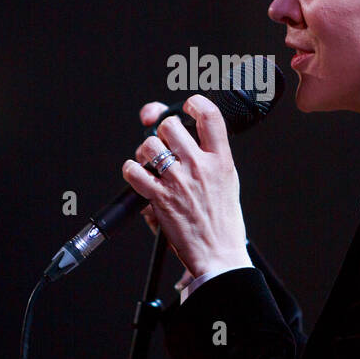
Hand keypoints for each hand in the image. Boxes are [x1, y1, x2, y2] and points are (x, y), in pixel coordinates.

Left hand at [122, 95, 248, 278]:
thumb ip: (209, 157)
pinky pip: (134, 171)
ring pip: (149, 145)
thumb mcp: (228, 182)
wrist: (219, 255)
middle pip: (170, 125)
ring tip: (150, 164)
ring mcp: (178, 181)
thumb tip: (184, 138)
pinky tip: (138, 177)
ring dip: (144, 152)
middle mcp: (200, 166)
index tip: (187, 106)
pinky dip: (131, 171)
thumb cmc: (223, 223)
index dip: (195, 103)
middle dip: (161, 131)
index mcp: (221, 161)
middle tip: (163, 145)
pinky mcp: (160, 198)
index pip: (210, 116)